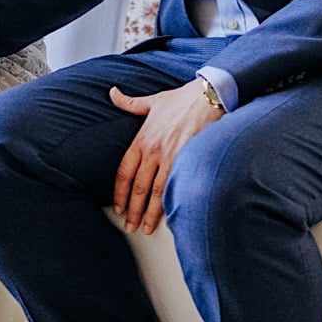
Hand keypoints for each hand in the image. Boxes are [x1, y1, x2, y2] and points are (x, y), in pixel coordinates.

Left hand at [110, 79, 224, 234]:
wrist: (208, 96)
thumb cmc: (182, 99)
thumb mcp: (152, 100)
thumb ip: (130, 103)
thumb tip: (113, 93)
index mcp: (142, 140)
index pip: (124, 173)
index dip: (120, 193)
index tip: (119, 207)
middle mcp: (153, 151)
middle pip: (138, 187)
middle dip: (133, 210)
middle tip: (131, 226)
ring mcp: (171, 157)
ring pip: (156, 192)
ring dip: (150, 213)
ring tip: (147, 228)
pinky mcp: (188, 160)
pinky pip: (176, 186)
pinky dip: (171, 203)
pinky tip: (169, 217)